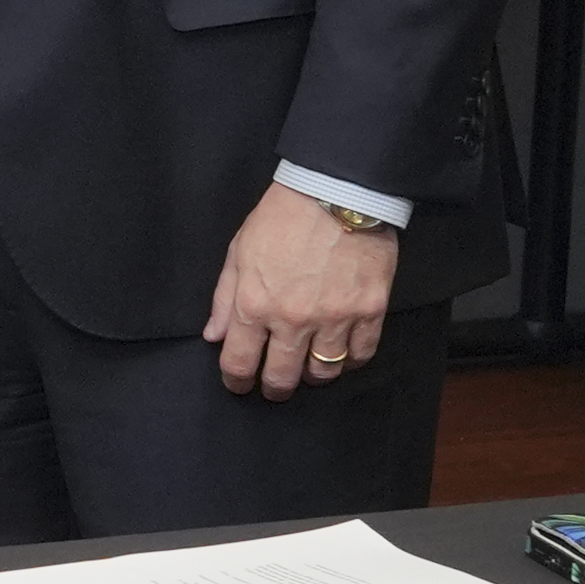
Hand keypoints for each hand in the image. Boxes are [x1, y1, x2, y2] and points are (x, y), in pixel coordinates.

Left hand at [207, 181, 400, 398]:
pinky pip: (361, 354)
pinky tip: (343, 355)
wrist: (337, 195)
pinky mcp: (370, 311)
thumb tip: (214, 336)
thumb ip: (224, 299)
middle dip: (274, 388)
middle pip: (281, 376)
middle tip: (274, 388)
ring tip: (309, 371)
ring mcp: (334, 318)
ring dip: (313, 377)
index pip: (238, 362)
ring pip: (324, 372)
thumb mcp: (238, 253)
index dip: (235, 381)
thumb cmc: (282, 219)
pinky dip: (351, 361)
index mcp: (254, 305)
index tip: (238, 385)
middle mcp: (292, 320)